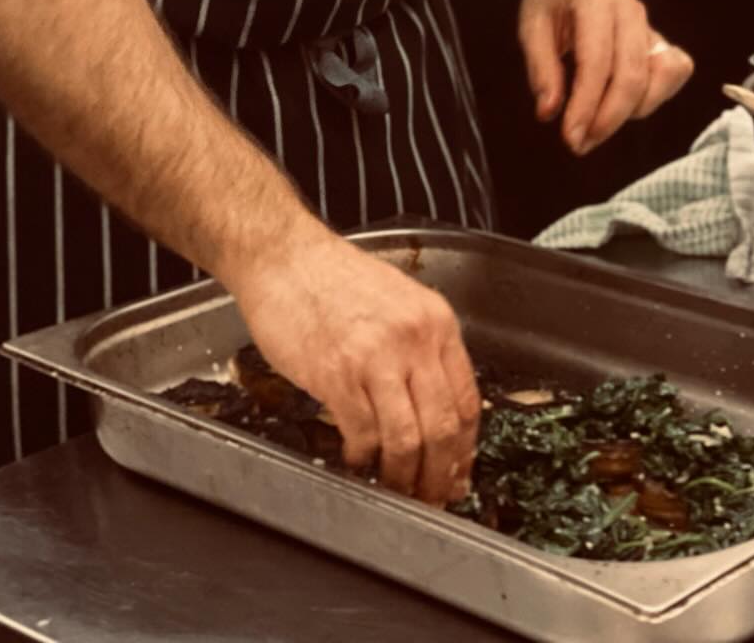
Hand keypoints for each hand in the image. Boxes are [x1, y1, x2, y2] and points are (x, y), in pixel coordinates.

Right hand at [228, 220, 480, 506]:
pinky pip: (363, 434)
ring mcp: (377, 357)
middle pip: (444, 427)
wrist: (285, 256)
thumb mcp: (398, 303)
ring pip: (408, 439)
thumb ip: (419, 348)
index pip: (468, 400)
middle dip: (440, 475)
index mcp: (435, 322)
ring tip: (395, 488)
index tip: (458, 472)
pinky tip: (357, 459)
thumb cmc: (333, 279)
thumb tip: (433, 406)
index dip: (465, 448)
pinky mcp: (338, 374)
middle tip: (431, 496)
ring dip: (404, 476)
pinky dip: (363, 458)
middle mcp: (414, 339)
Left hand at [518, 0, 693, 155]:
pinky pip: (674, 75)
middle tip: (580, 144)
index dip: (586, 104)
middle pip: (633, 76)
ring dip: (631, 112)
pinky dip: (656, 98)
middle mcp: (631, 13)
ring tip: (597, 124)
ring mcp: (651, 26)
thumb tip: (549, 113)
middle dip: (608, 119)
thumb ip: (540, 68)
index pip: (597, 61)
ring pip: (660, 79)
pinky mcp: (662, 42)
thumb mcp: (531, 24)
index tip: (570, 138)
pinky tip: (625, 106)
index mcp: (594, 1)